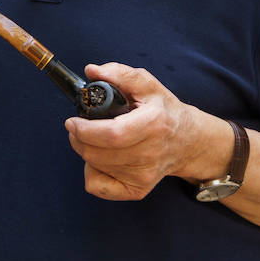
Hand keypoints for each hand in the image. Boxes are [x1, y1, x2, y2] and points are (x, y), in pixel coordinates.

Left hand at [64, 63, 222, 200]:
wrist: (187, 141)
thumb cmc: (163, 110)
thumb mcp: (147, 84)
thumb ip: (119, 74)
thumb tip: (92, 71)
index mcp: (153, 124)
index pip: (112, 134)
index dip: (86, 130)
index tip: (72, 121)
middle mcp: (150, 154)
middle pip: (98, 154)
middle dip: (78, 140)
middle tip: (77, 128)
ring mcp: (144, 176)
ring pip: (95, 167)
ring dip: (86, 151)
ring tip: (96, 139)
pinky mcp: (138, 189)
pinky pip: (98, 186)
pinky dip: (91, 172)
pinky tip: (102, 158)